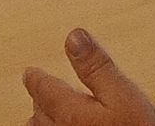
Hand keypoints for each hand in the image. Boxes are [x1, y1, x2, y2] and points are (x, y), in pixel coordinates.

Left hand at [24, 29, 154, 125]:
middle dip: (40, 98)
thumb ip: (97, 67)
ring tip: (41, 115)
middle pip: (40, 113)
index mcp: (70, 114)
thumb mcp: (124, 95)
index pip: (44, 90)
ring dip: (41, 121)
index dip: (36, 78)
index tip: (30, 72)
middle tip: (39, 90)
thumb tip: (74, 37)